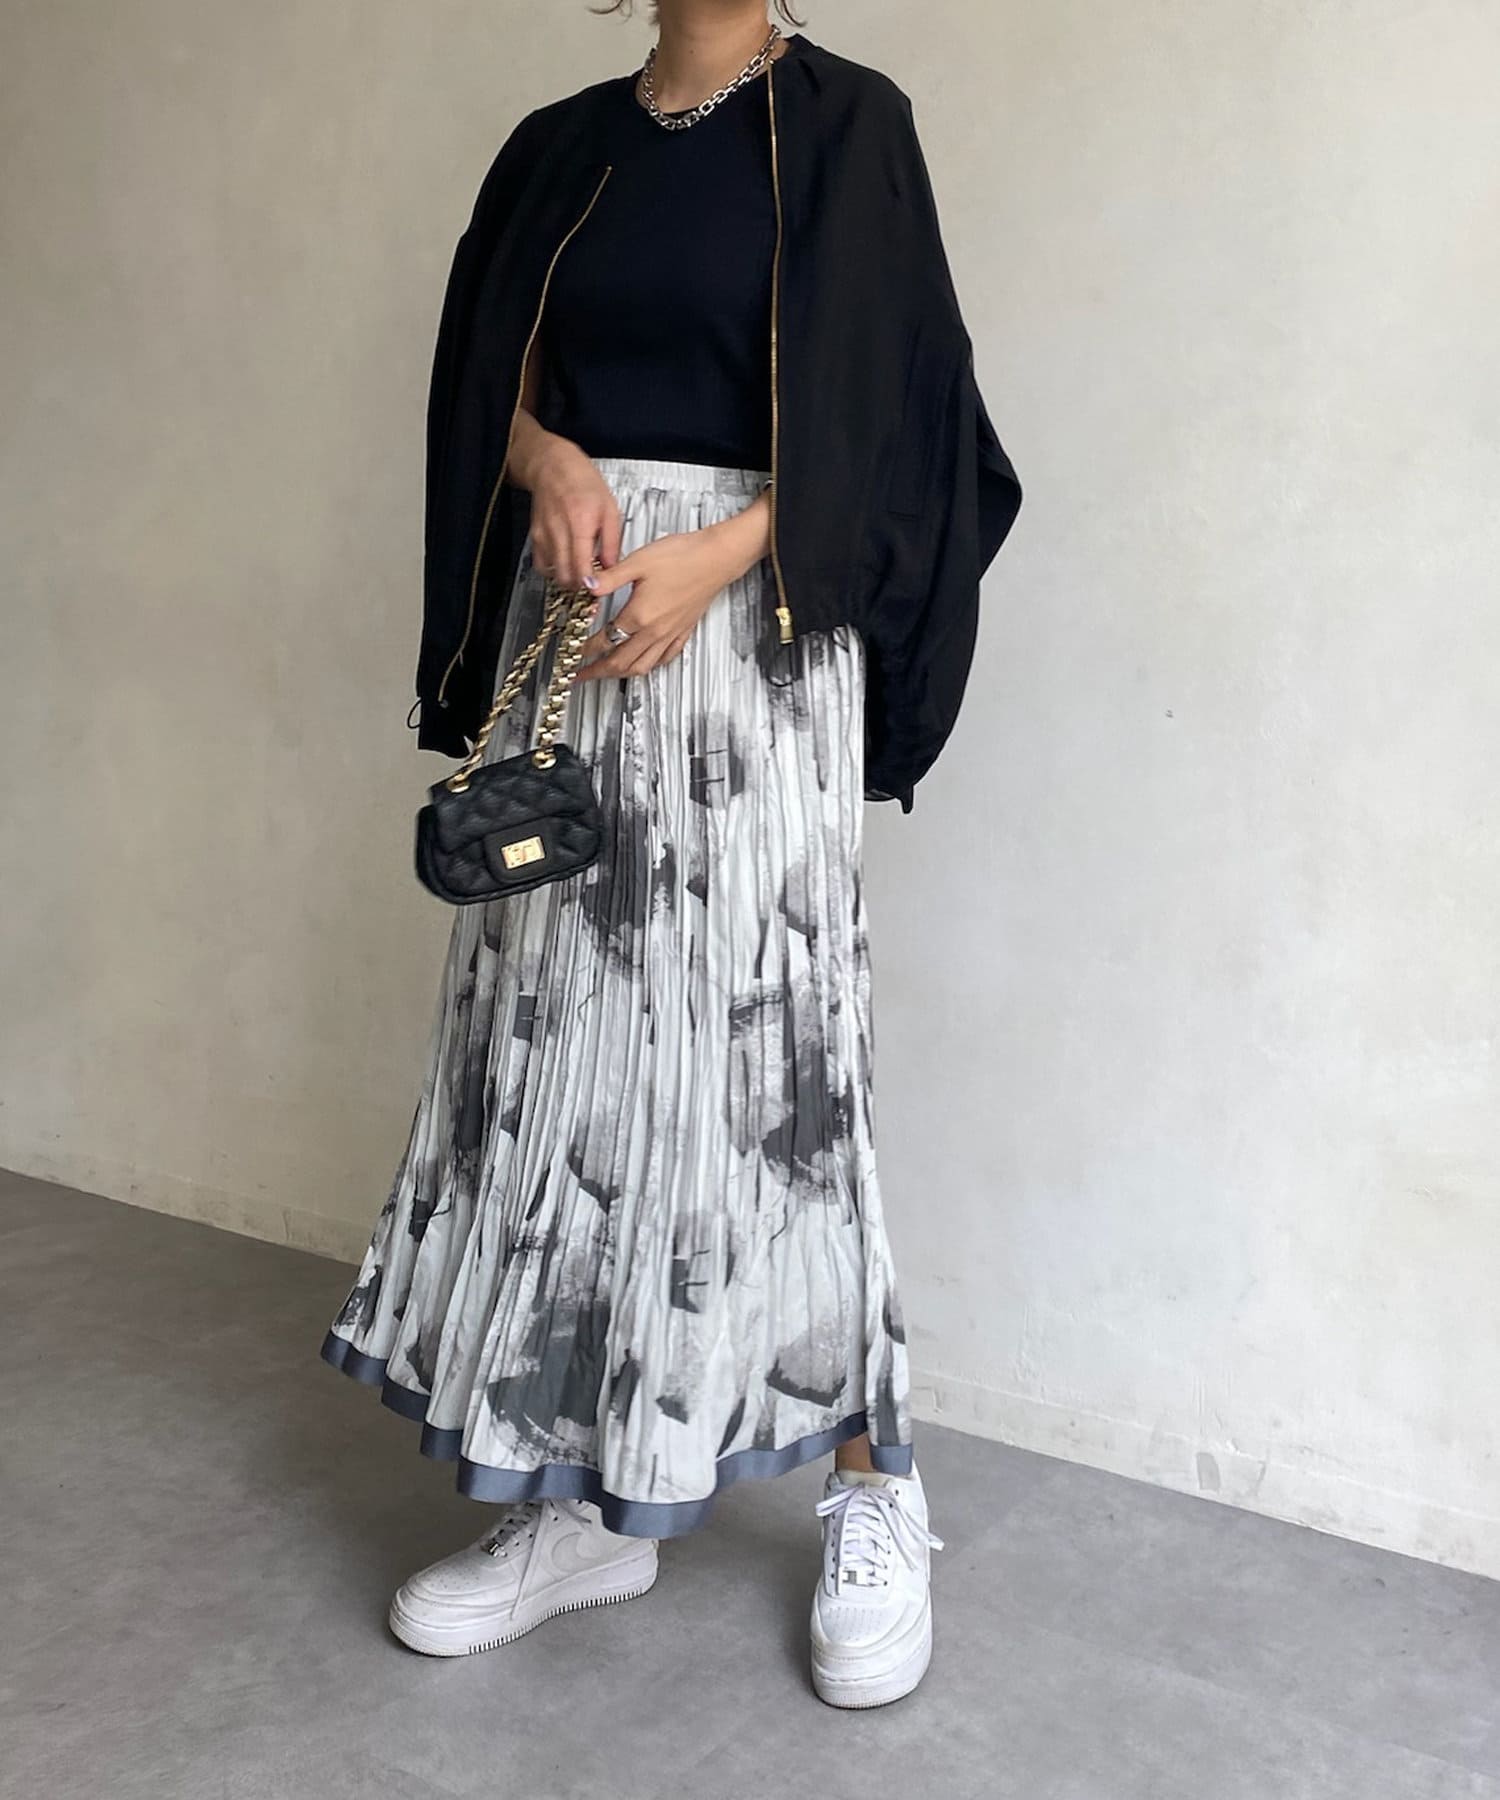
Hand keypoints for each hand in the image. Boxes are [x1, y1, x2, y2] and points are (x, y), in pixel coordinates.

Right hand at [512, 426, 622, 589]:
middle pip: (566, 577)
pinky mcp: (535, 537)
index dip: (590, 585)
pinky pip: (542, 565)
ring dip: (568, 579)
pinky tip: (565, 564)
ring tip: (580, 573)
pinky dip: (554, 570)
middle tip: (591, 583)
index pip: (582, 568)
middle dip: (580, 587)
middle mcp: (559, 532)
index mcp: (580, 524)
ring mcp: (544, 536)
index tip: (598, 587)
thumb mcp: (609, 509)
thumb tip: (612, 567)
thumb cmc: (582, 482)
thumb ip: (612, 542)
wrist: (553, 466)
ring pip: (554, 574)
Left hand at [575, 497, 770, 680]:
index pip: (604, 640)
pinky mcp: (683, 631)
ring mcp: (670, 634)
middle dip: (597, 672)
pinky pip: (664, 658)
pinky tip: (644, 664)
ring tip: (607, 674)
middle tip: (581, 676)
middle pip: (620, 662)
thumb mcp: (639, 561)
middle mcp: (654, 631)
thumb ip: (610, 577)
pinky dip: (649, 666)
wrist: (716, 558)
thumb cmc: (683, 556)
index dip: (585, 650)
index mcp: (639, 615)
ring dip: (620, 674)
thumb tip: (586, 585)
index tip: (573, 654)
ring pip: (642, 666)